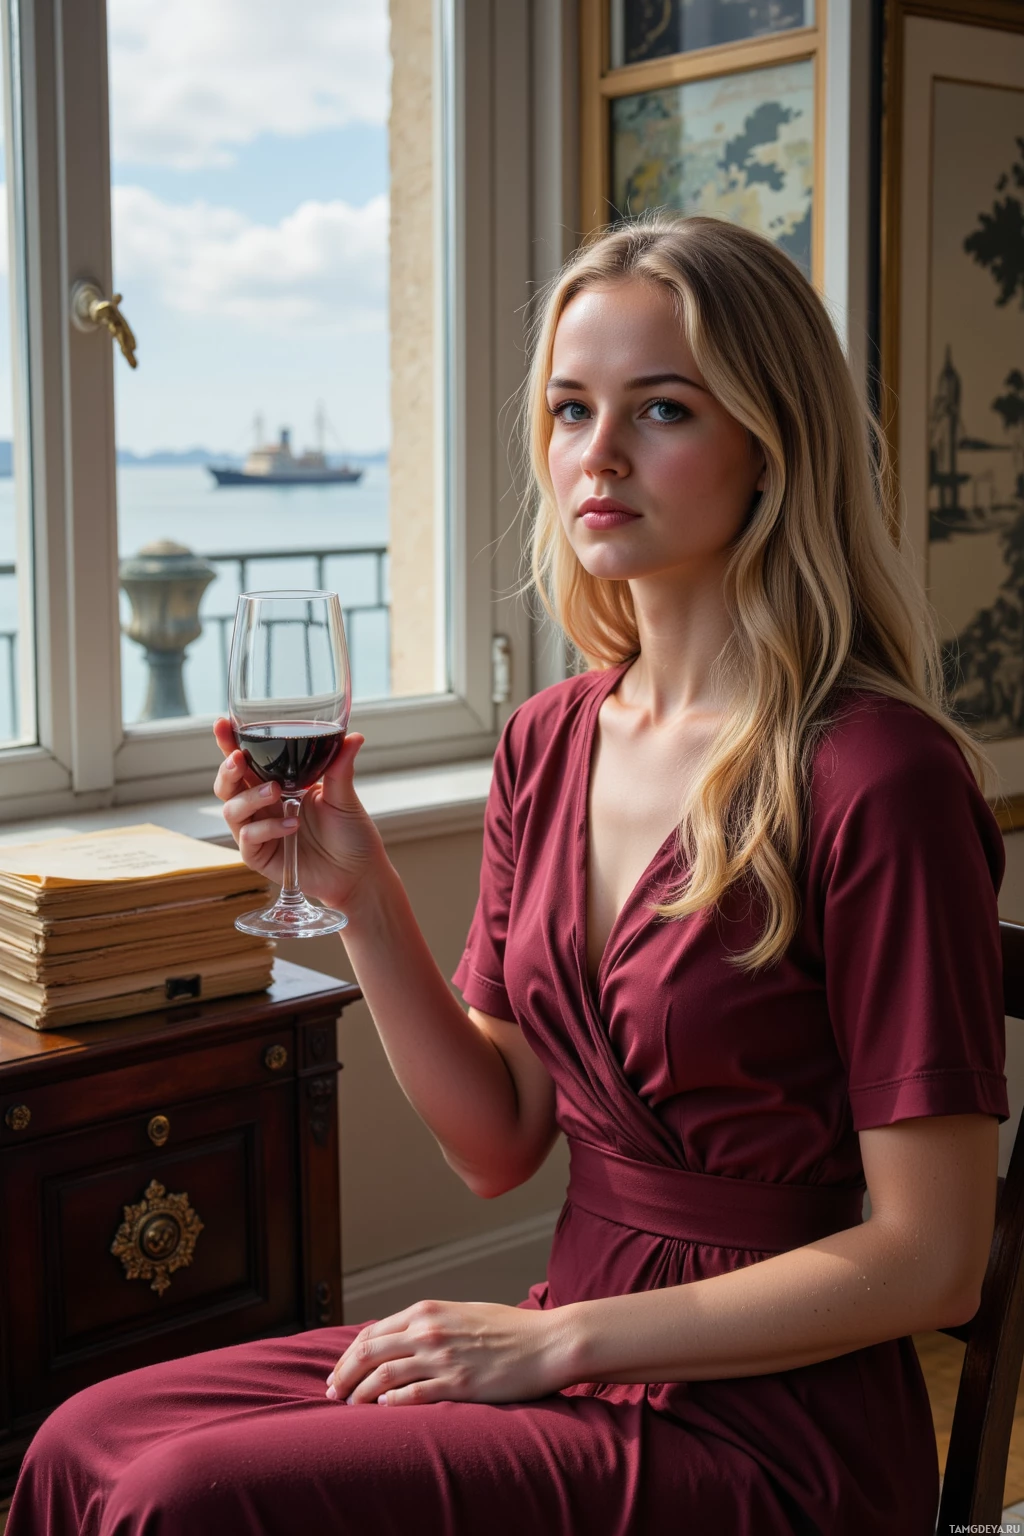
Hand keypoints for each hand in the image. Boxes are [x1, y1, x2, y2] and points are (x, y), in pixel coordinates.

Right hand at [212, 718, 389, 914]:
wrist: (358, 873)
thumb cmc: (350, 834)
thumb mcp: (344, 797)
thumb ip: (340, 767)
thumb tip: (354, 736)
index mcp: (276, 785)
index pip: (246, 762)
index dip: (229, 744)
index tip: (222, 724)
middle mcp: (262, 807)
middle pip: (227, 785)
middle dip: (227, 770)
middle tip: (239, 759)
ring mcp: (258, 832)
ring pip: (231, 810)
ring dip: (249, 797)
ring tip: (276, 792)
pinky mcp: (260, 857)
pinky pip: (249, 839)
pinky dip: (267, 829)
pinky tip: (291, 826)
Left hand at [325, 1299, 573, 1407]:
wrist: (547, 1343)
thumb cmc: (508, 1329)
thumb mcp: (461, 1314)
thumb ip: (429, 1324)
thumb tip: (399, 1340)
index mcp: (428, 1311)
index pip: (372, 1333)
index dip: (348, 1355)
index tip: (338, 1372)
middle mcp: (429, 1331)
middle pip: (369, 1352)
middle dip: (344, 1374)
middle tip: (333, 1392)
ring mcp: (443, 1357)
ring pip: (384, 1375)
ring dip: (361, 1392)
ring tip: (351, 1406)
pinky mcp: (459, 1384)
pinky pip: (414, 1395)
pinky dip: (392, 1403)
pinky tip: (383, 1409)